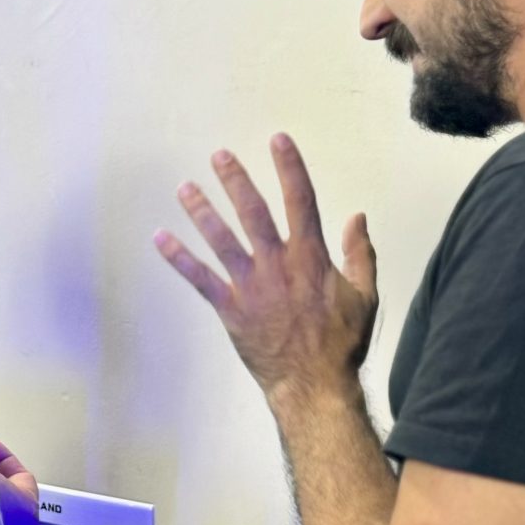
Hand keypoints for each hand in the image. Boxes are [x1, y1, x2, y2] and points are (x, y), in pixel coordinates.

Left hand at [155, 136, 378, 403]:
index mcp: (311, 258)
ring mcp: (251, 286)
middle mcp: (278, 265)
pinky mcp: (230, 309)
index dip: (290, 168)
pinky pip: (200, 279)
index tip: (278, 140)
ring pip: (221, 240)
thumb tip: (358, 217)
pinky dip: (179, 258)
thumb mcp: (365, 295)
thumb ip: (360, 254)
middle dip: (235, 181)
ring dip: (201, 212)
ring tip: (184, 188)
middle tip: (218, 155)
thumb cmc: (342, 341)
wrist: (314, 384)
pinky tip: (160, 238)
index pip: (301, 201)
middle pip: (253, 213)